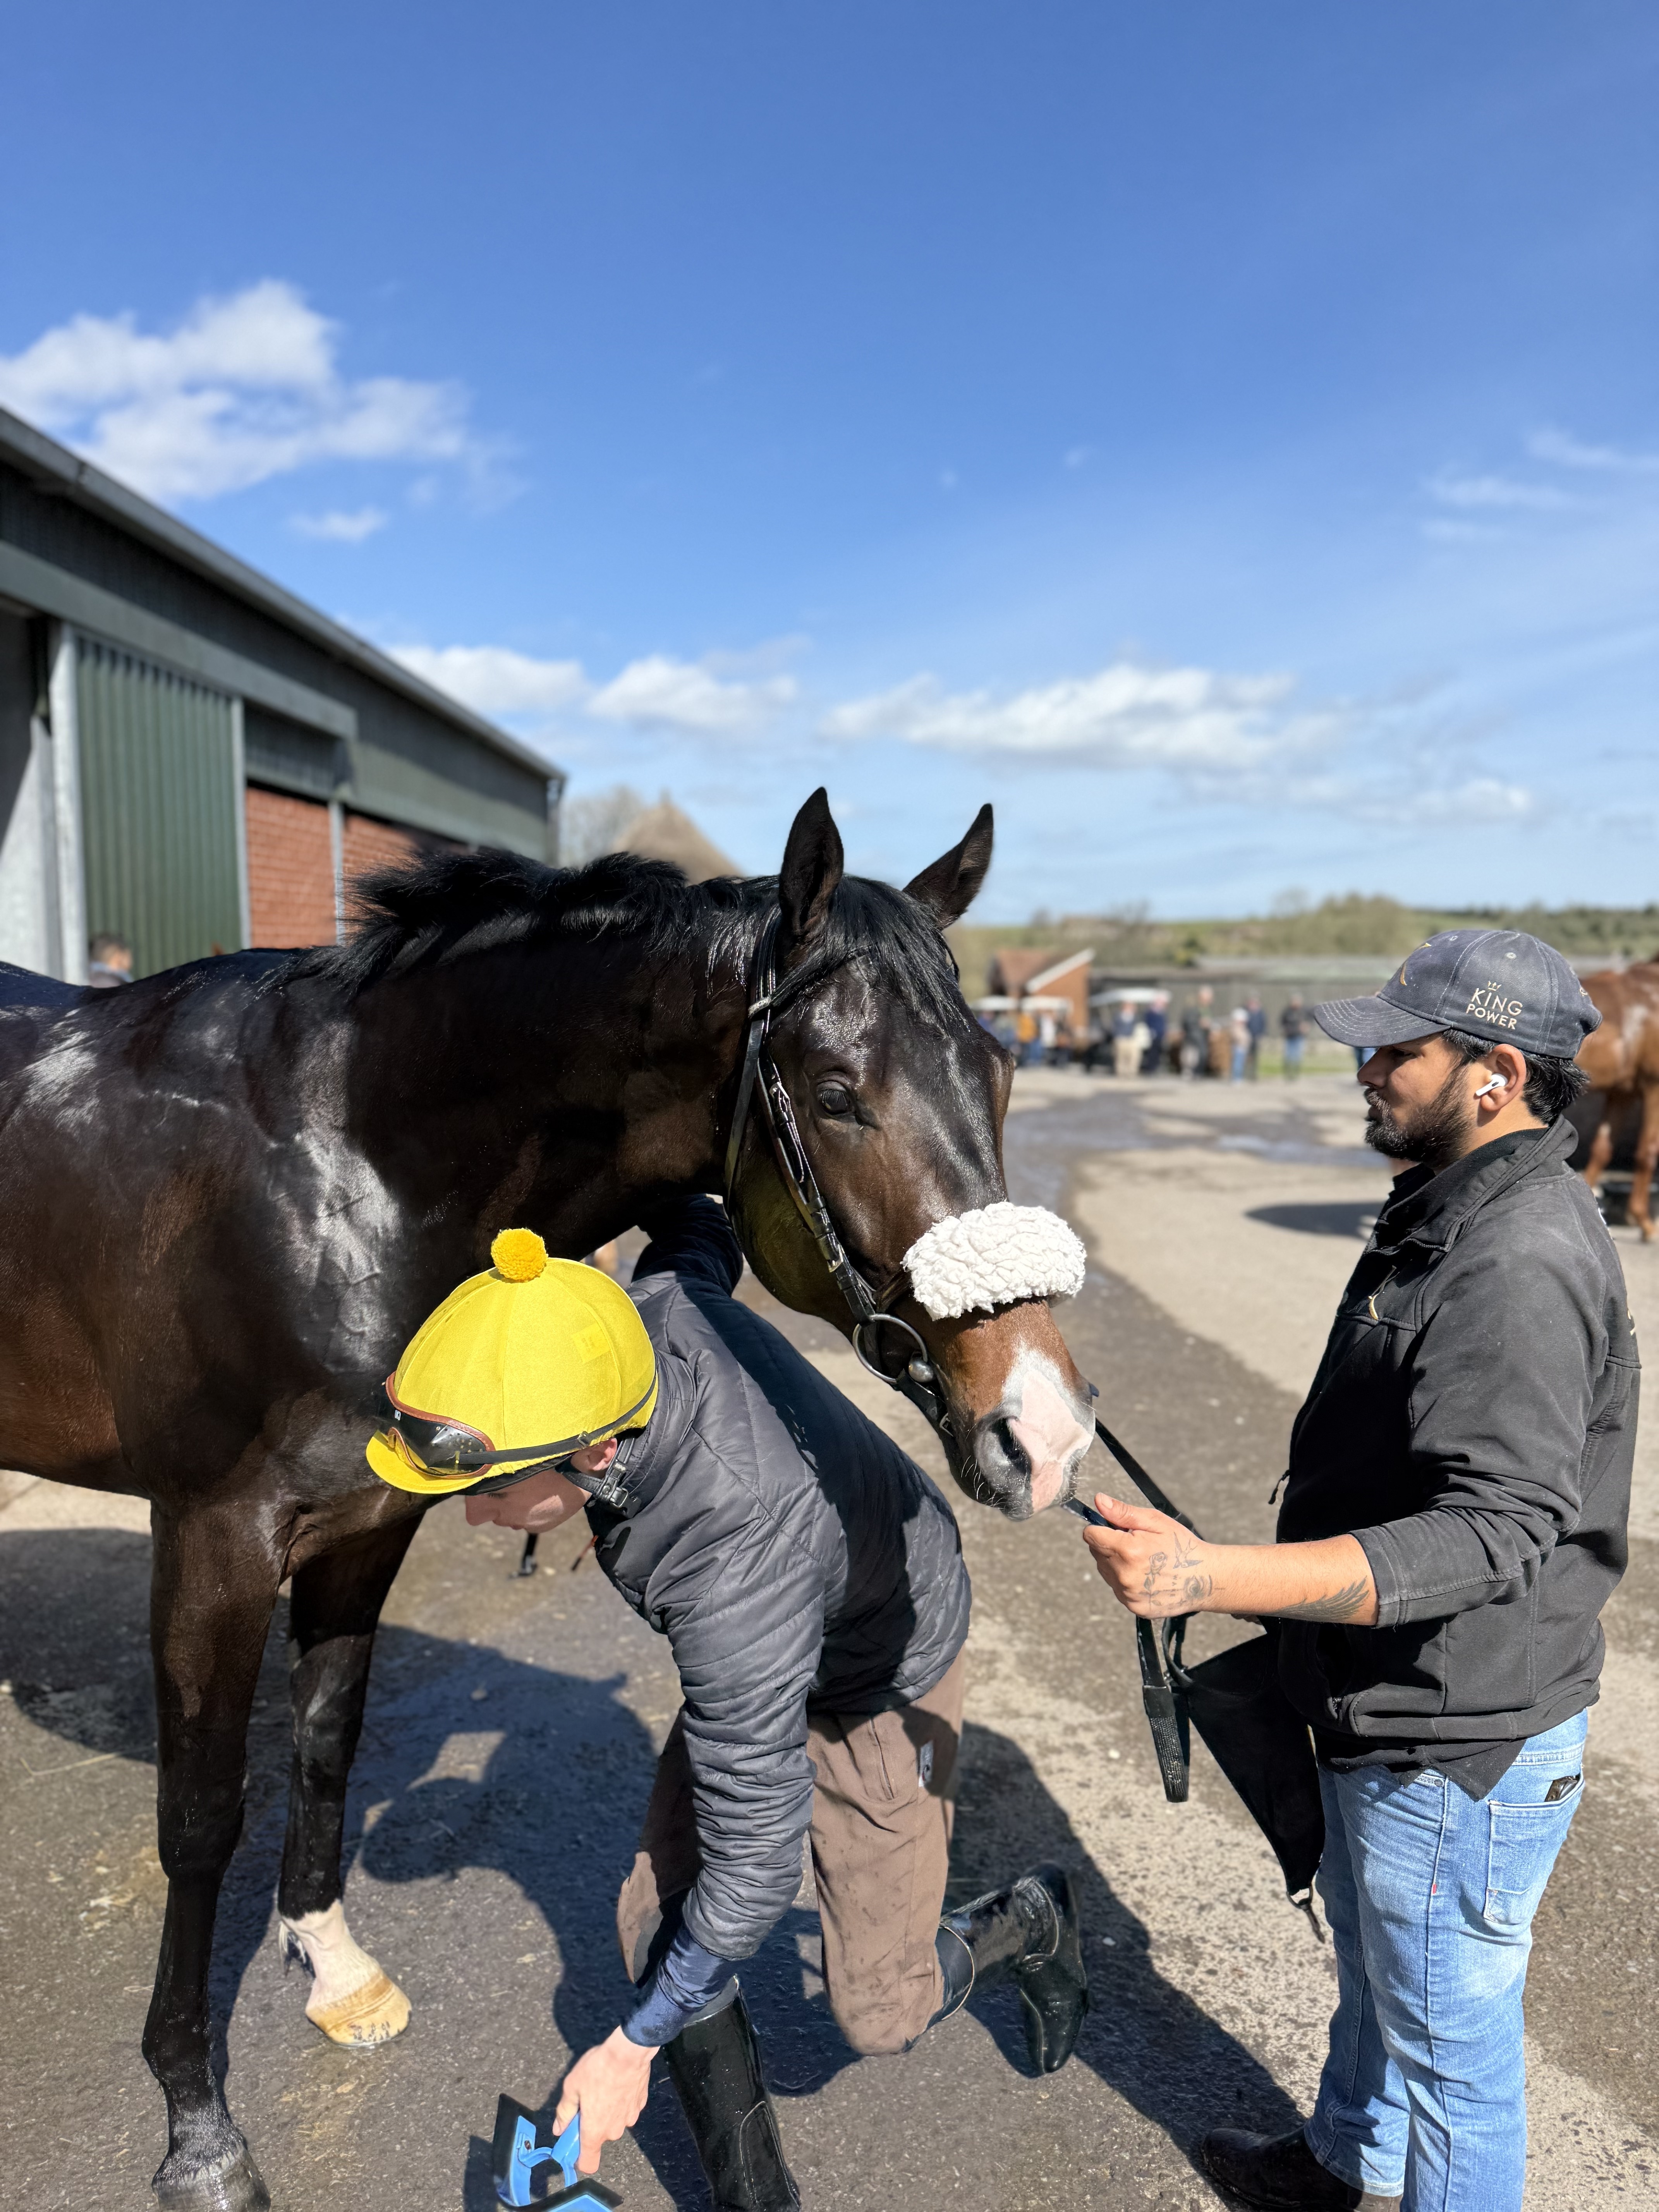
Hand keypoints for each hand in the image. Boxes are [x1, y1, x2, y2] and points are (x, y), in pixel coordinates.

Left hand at [553, 2025, 657, 2173]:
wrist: (628, 2051)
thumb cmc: (597, 2070)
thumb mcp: (572, 2087)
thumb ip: (564, 2112)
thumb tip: (558, 2129)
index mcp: (594, 2131)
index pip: (588, 2164)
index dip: (579, 2157)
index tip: (573, 2139)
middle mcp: (614, 2131)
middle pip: (599, 2138)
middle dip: (591, 2124)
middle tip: (586, 2101)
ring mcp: (630, 2119)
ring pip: (613, 2123)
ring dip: (606, 2113)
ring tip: (602, 2087)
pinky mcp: (640, 2105)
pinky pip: (625, 2110)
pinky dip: (619, 2102)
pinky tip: (616, 2084)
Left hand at [1079, 1494, 1215, 1617]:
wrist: (1205, 1580)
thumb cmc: (1183, 1547)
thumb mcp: (1156, 1522)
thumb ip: (1123, 1513)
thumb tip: (1099, 1502)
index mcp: (1128, 1550)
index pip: (1091, 1535)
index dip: (1101, 1528)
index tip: (1117, 1529)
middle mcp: (1124, 1576)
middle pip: (1096, 1553)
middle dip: (1110, 1545)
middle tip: (1137, 1544)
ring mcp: (1128, 1594)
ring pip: (1105, 1571)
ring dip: (1116, 1563)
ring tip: (1143, 1561)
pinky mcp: (1134, 1607)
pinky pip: (1117, 1588)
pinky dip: (1125, 1580)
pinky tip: (1146, 1576)